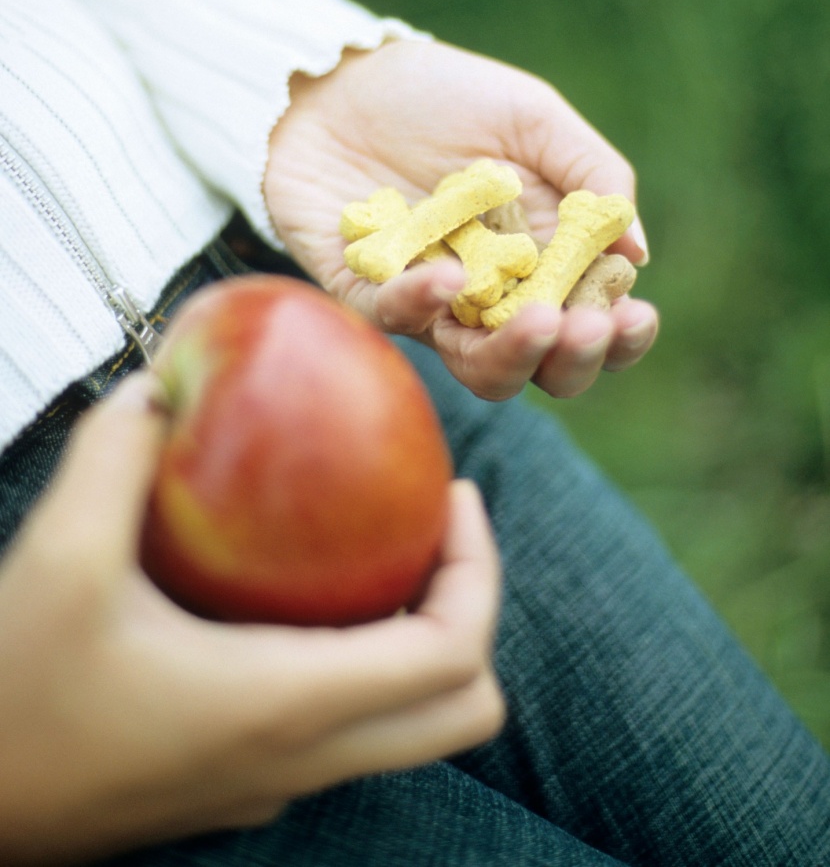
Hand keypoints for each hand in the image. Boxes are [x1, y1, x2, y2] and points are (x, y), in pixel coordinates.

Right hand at [0, 373, 502, 864]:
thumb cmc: (13, 699)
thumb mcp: (58, 563)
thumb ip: (114, 459)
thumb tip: (158, 388)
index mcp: (286, 705)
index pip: (453, 656)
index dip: (481, 570)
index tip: (453, 495)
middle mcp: (300, 758)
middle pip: (460, 710)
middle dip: (471, 608)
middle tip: (428, 525)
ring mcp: (274, 784)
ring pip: (408, 727)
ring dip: (420, 636)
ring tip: (371, 546)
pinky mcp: (239, 784)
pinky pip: (344, 729)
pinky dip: (361, 662)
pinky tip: (288, 594)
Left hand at [266, 38, 658, 400]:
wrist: (340, 75)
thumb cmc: (443, 95)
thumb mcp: (530, 117)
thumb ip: (590, 173)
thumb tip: (636, 252)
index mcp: (543, 259)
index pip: (594, 320)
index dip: (621, 333)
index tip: (634, 314)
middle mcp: (491, 295)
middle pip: (542, 364)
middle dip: (573, 358)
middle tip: (584, 327)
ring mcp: (429, 301)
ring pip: (476, 366)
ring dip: (511, 356)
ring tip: (537, 323)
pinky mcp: (364, 292)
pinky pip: (394, 319)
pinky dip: (423, 304)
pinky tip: (447, 277)